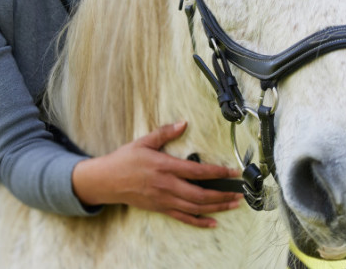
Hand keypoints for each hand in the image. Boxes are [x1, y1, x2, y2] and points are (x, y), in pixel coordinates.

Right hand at [72, 121, 242, 227]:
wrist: (106, 181)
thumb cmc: (125, 160)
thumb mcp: (143, 142)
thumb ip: (165, 132)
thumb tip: (183, 123)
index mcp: (165, 167)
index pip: (197, 171)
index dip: (218, 172)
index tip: (233, 172)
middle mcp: (167, 186)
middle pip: (201, 194)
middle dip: (223, 194)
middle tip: (240, 193)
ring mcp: (164, 200)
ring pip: (195, 208)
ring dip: (217, 207)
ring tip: (233, 204)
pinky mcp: (160, 208)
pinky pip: (183, 218)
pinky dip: (199, 221)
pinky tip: (213, 222)